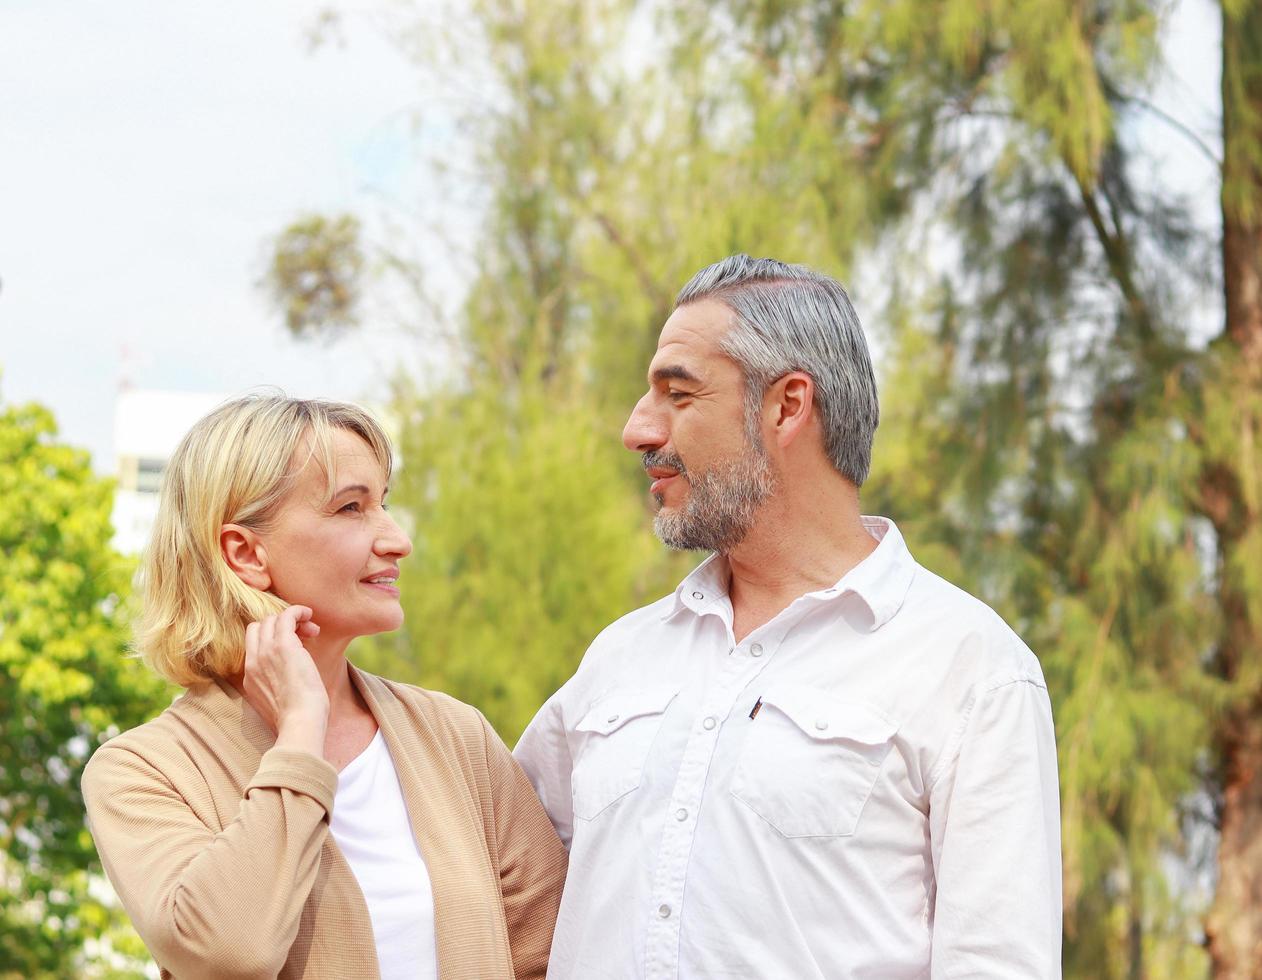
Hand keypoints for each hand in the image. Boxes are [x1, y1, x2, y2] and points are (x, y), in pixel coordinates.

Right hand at [242, 605, 328, 757]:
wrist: (300, 724)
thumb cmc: (298, 719)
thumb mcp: (278, 703)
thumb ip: (276, 688)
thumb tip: (291, 680)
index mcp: (250, 677)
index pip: (252, 645)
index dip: (270, 638)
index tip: (293, 645)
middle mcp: (253, 662)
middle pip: (258, 628)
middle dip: (279, 626)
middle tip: (304, 635)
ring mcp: (265, 653)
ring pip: (271, 620)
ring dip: (292, 619)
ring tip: (311, 629)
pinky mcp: (283, 646)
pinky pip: (286, 616)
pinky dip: (297, 611)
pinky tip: (308, 614)